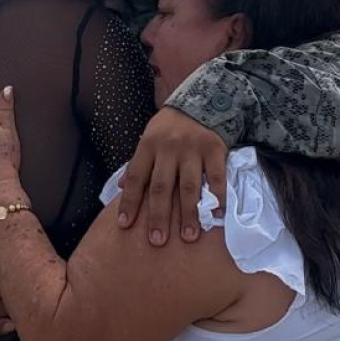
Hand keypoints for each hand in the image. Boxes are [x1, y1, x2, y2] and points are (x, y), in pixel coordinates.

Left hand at [116, 107, 227, 245]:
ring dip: (189, 214)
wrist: (203, 99)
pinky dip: (218, 198)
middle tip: (157, 241)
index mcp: (148, 146)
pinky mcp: (214, 149)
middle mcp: (169, 148)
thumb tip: (121, 187)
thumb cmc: (170, 127)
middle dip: (159, 215)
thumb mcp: (148, 138)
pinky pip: (216, 177)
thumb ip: (137, 164)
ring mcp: (193, 149)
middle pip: (162, 187)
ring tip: (188, 237)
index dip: (129, 202)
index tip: (124, 225)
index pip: (136, 178)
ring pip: (189, 186)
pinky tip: (217, 216)